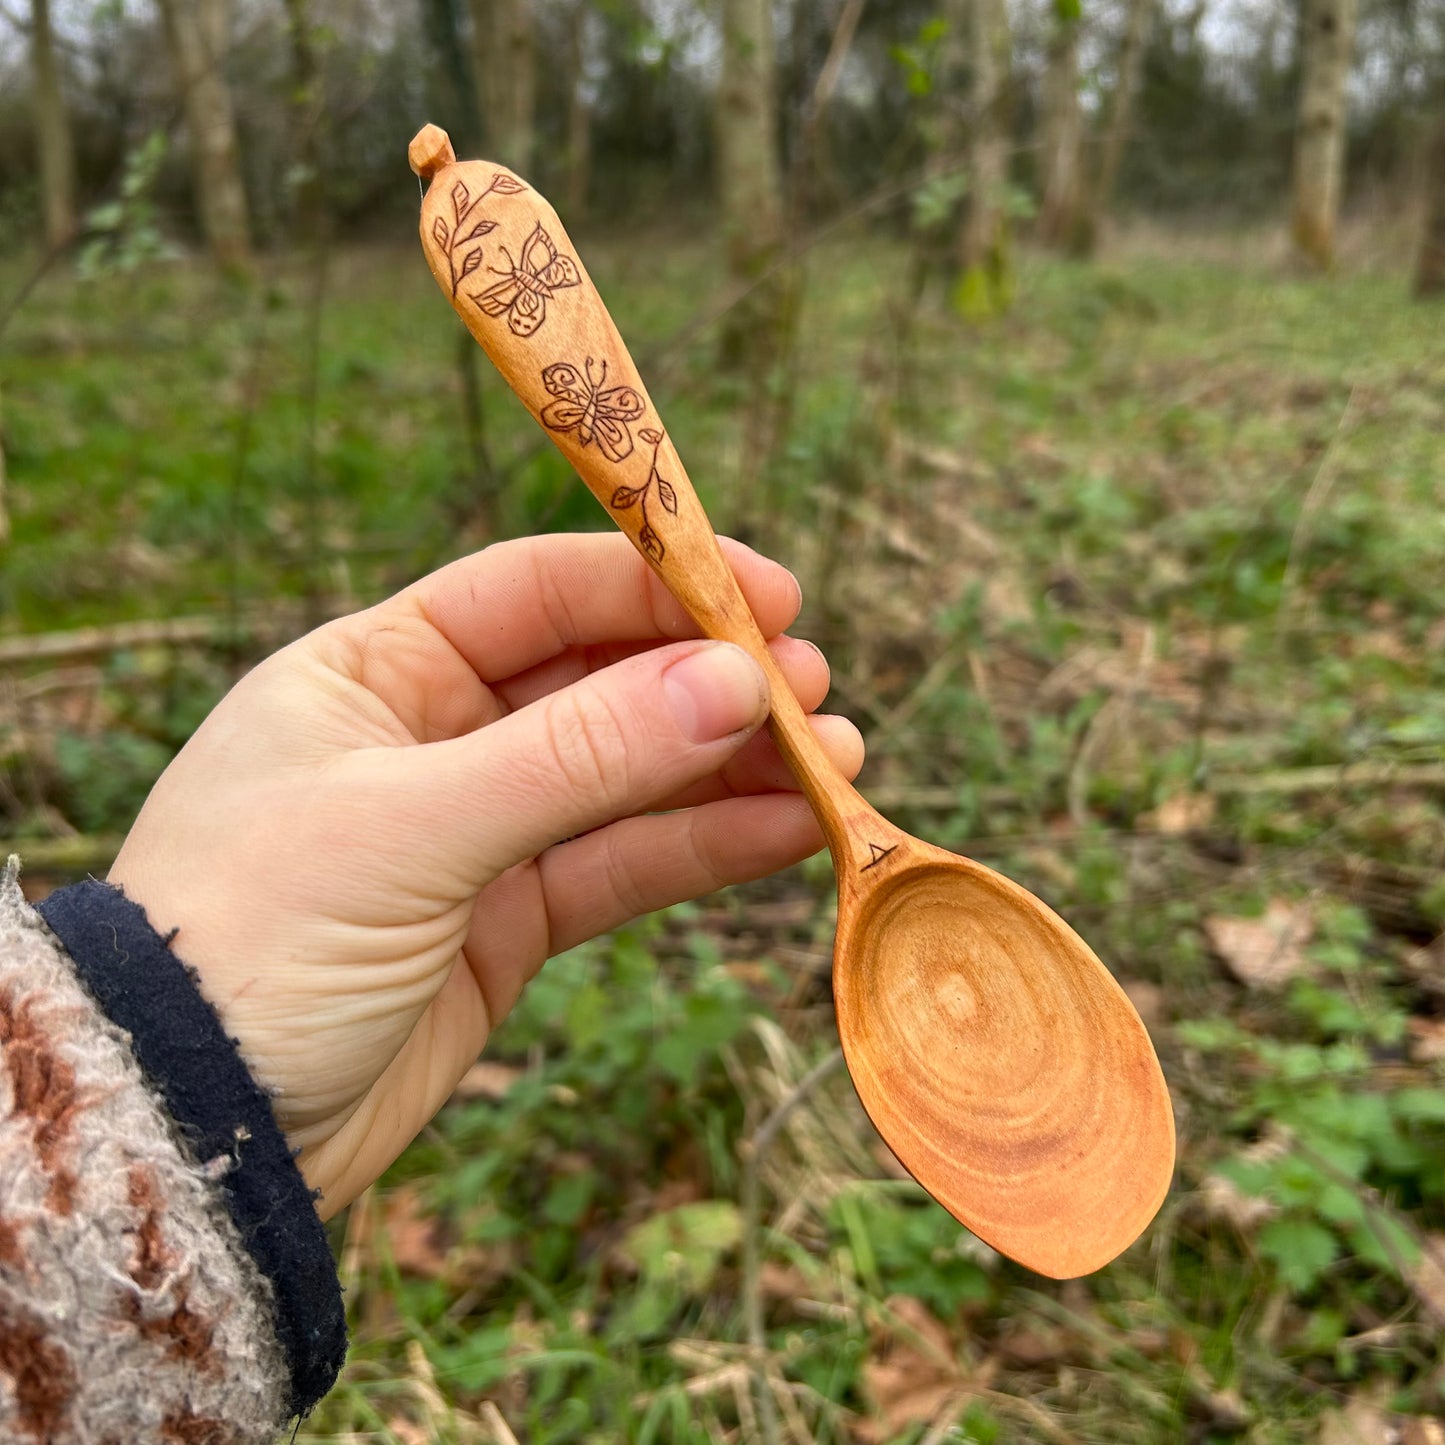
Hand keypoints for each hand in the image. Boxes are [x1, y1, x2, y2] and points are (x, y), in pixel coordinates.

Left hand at [108, 534, 861, 1215]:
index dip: (653, 583)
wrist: (191, 1131)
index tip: (767, 596)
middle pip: (597, 680)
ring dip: (729, 767)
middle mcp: (429, 736)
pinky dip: (704, 847)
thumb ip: (579, 754)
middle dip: (708, 680)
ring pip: (627, 778)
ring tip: (836, 761)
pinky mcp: (509, 922)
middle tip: (814, 689)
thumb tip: (733, 680)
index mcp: (373, 671)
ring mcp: (476, 831)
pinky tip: (789, 829)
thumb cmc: (252, 940)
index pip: (534, 591)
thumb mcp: (413, 826)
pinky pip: (623, 865)